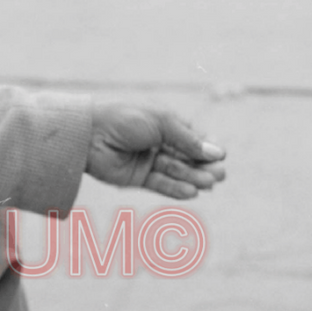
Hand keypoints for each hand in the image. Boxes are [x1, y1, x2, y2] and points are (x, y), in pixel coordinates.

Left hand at [87, 104, 225, 198]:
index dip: (208, 147)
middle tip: (220, 175)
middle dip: (204, 166)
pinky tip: (192, 192)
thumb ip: (189, 140)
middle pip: (188, 157)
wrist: (89, 133)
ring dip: (193, 178)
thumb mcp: (162, 122)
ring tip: (209, 184)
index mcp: (165, 122)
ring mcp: (148, 160)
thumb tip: (217, 153)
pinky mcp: (138, 178)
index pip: (194, 137)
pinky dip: (176, 189)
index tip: (222, 156)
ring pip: (177, 172)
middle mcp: (159, 142)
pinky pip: (161, 184)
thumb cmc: (125, 118)